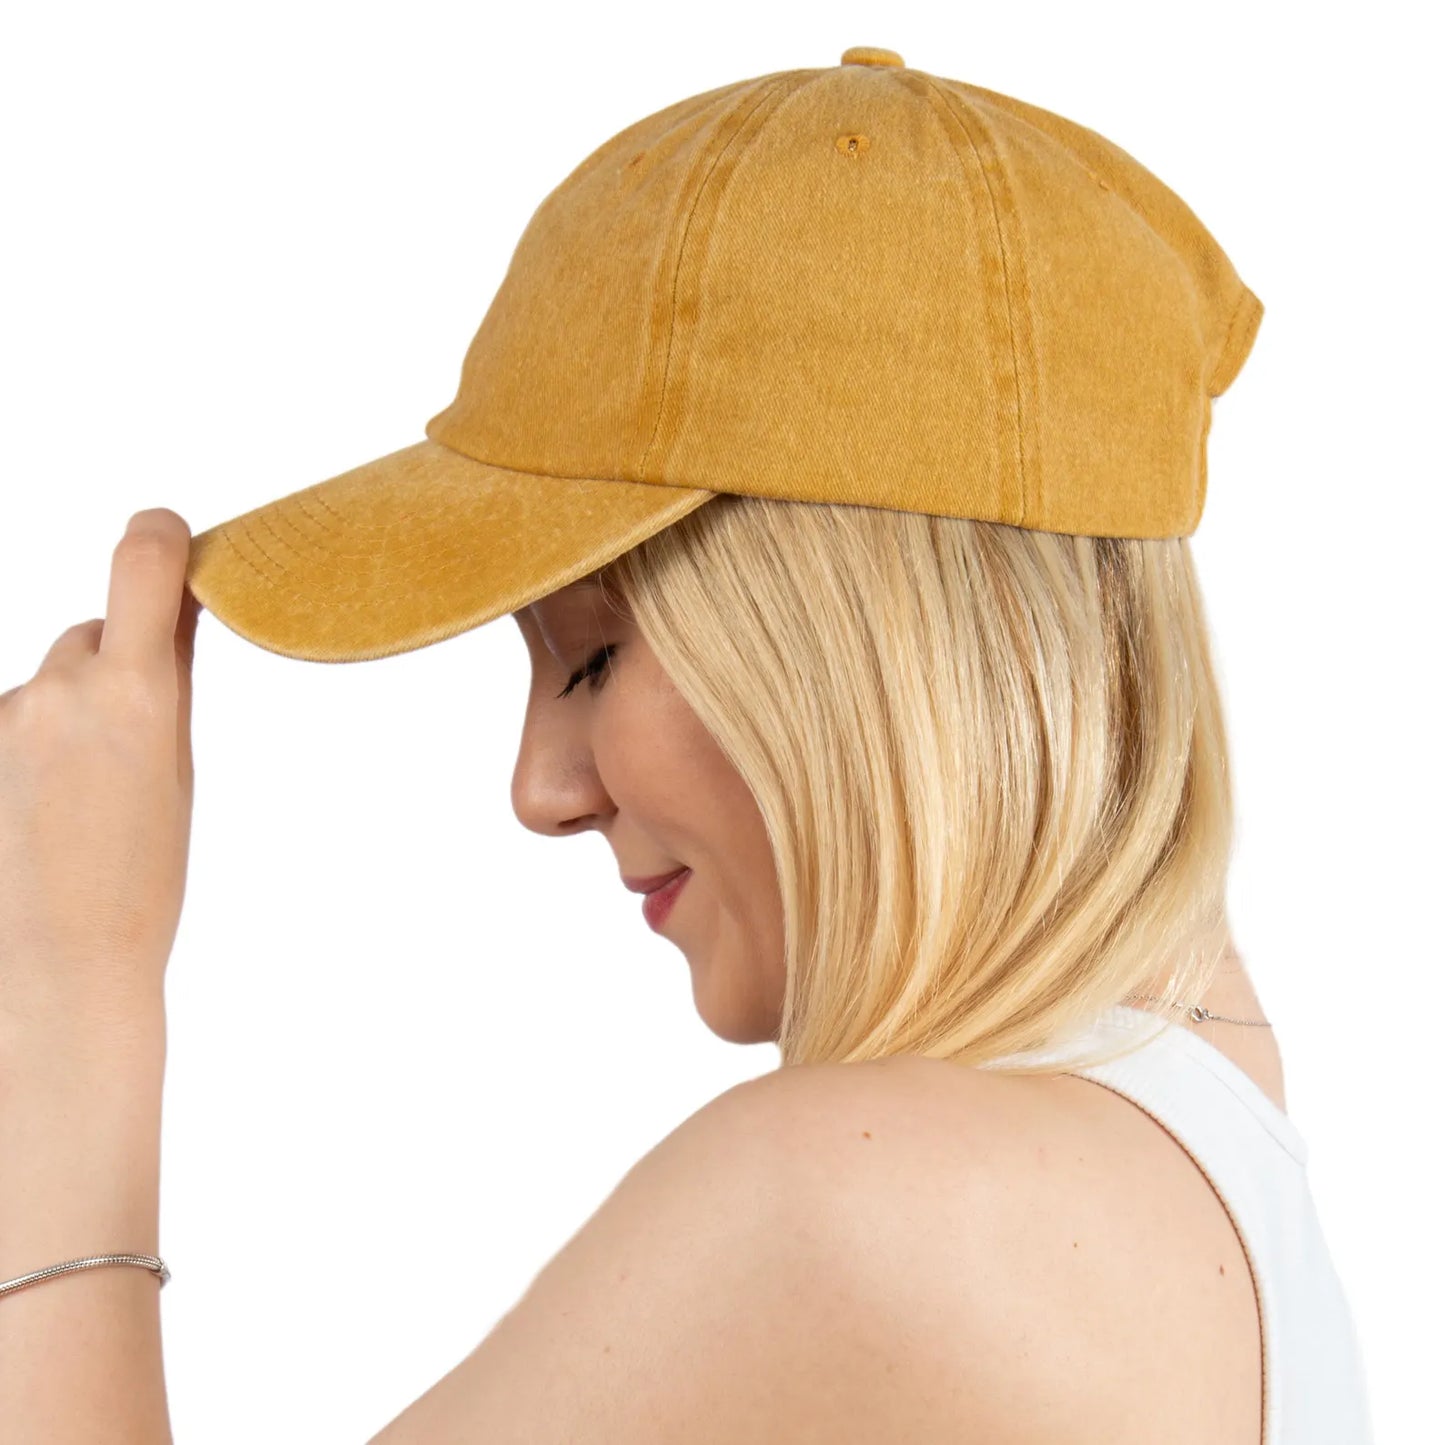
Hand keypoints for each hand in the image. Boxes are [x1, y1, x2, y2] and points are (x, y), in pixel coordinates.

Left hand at [0, 509, 200, 1051]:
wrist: (56, 963)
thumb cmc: (137, 884)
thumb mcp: (176, 773)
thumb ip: (170, 685)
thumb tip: (175, 616)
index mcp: (135, 691)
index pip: (142, 560)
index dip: (158, 535)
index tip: (169, 538)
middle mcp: (59, 688)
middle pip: (89, 636)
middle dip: (115, 667)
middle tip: (131, 746)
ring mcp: (4, 718)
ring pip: (46, 686)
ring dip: (66, 718)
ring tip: (80, 805)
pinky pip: (12, 726)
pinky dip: (29, 753)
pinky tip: (39, 816)